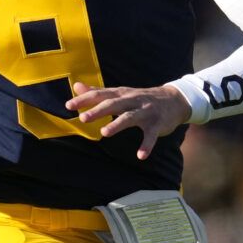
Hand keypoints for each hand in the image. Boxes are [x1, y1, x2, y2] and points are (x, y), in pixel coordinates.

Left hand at [65, 82, 190, 159]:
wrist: (174, 99)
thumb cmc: (141, 98)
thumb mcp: (120, 93)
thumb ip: (98, 91)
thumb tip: (76, 86)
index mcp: (121, 94)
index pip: (100, 94)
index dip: (84, 100)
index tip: (68, 106)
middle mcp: (132, 101)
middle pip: (113, 104)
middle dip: (98, 110)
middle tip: (83, 118)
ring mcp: (145, 112)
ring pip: (130, 117)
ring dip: (118, 124)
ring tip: (105, 133)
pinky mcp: (157, 124)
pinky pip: (151, 135)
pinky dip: (147, 145)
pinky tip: (141, 155)